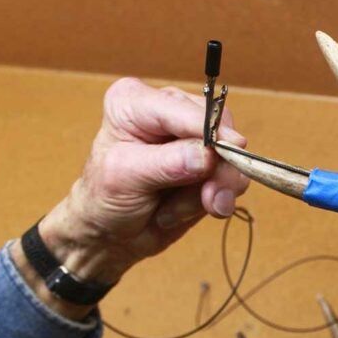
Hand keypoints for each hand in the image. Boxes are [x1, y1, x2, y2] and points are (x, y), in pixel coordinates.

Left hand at [14, 77, 248, 316]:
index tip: (231, 148)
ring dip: (214, 190)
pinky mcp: (210, 167)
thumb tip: (209, 156)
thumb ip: (167, 163)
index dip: (210, 129)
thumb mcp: (125, 177)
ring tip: (177, 210)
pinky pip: (232, 180)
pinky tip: (187, 210)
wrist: (112, 235)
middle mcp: (169, 114)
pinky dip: (217, 200)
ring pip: (231, 159)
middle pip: (219, 129)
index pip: (184, 108)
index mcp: (137, 102)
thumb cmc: (104, 198)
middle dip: (215, 168)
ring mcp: (193, 141)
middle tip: (205, 198)